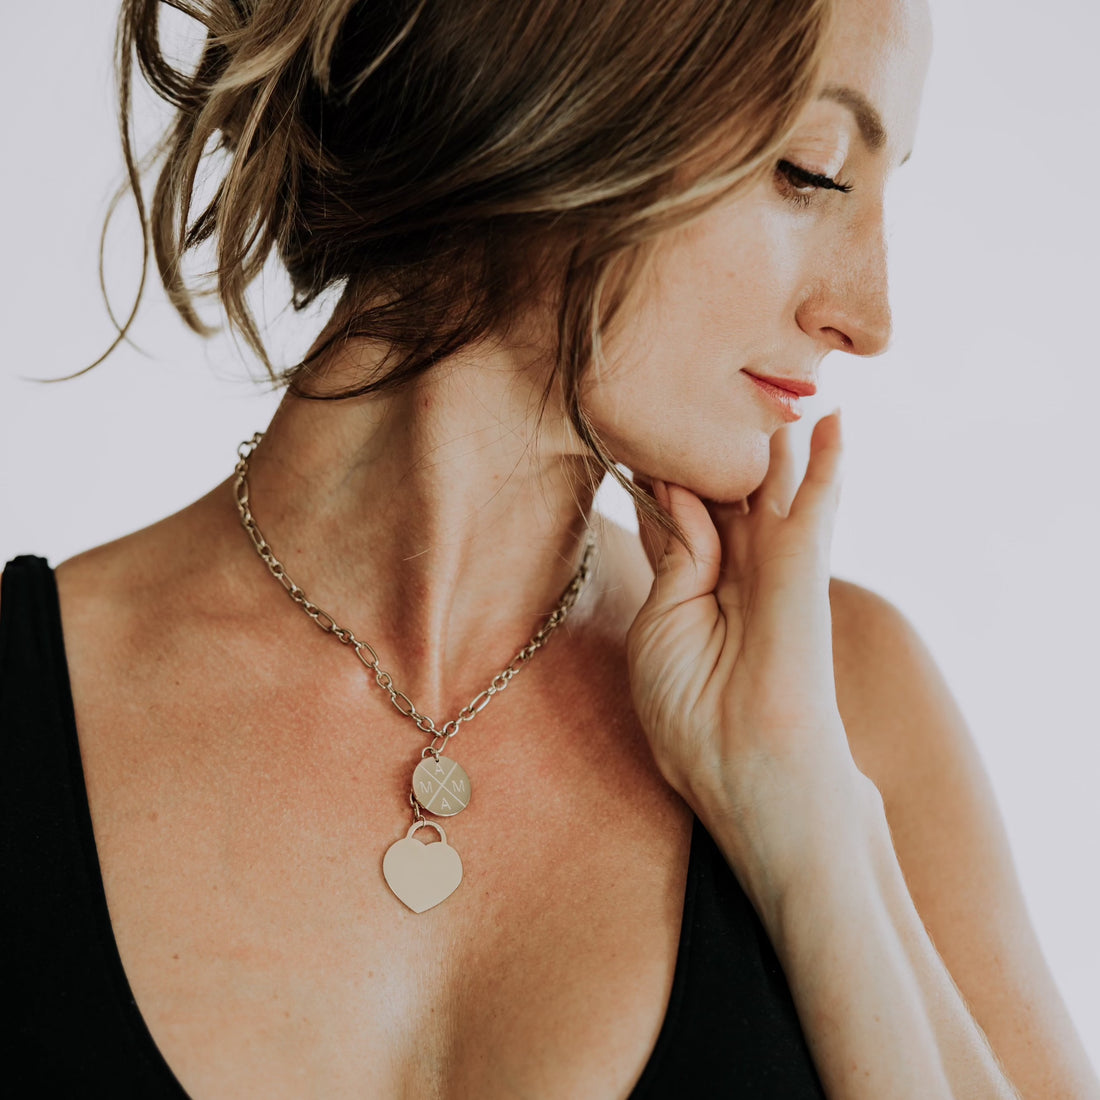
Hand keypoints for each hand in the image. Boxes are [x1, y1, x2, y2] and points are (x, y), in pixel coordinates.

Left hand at [628, 412, 869, 875]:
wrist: (758, 794)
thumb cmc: (698, 729)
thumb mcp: (660, 634)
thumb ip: (678, 561)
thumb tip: (675, 493)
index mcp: (694, 591)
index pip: (681, 514)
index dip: (664, 470)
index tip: (638, 419)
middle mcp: (739, 577)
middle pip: (726, 493)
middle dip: (714, 442)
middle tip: (700, 383)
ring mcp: (776, 577)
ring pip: (773, 492)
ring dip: (772, 440)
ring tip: (776, 387)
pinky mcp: (805, 584)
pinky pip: (814, 513)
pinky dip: (824, 466)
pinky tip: (832, 422)